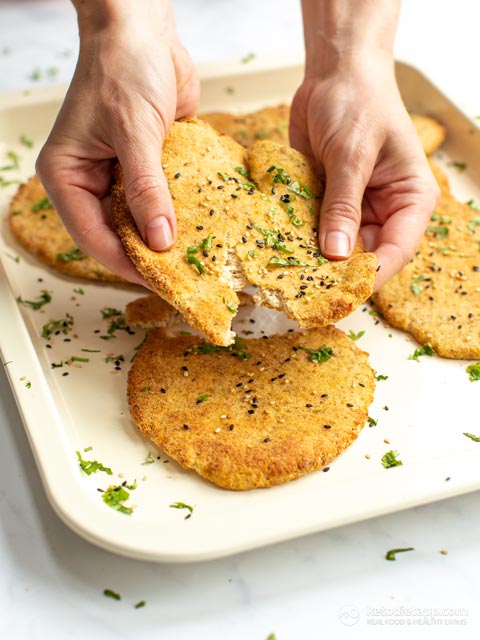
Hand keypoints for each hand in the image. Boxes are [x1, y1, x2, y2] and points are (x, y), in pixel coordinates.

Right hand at [36, 1, 199, 283]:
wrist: (144, 30)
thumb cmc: (124, 68)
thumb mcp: (134, 131)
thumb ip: (147, 187)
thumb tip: (160, 239)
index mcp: (67, 177)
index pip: (93, 236)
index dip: (126, 263)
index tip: (159, 282)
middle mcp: (90, 182)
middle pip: (116, 235)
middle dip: (147, 255)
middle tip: (181, 278)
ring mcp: (118, 177)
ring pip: (139, 222)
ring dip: (164, 238)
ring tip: (194, 261)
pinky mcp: (145, 169)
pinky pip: (160, 202)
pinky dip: (177, 215)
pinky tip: (199, 230)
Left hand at [290, 57, 438, 289]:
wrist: (335, 73)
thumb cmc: (357, 102)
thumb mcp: (352, 153)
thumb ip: (343, 204)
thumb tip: (335, 254)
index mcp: (410, 200)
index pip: (396, 251)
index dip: (371, 275)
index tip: (341, 292)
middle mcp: (385, 211)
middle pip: (365, 256)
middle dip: (337, 273)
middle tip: (306, 291)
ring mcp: (355, 209)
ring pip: (337, 249)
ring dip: (314, 260)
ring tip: (288, 277)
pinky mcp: (328, 203)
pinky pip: (315, 231)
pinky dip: (299, 240)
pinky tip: (279, 252)